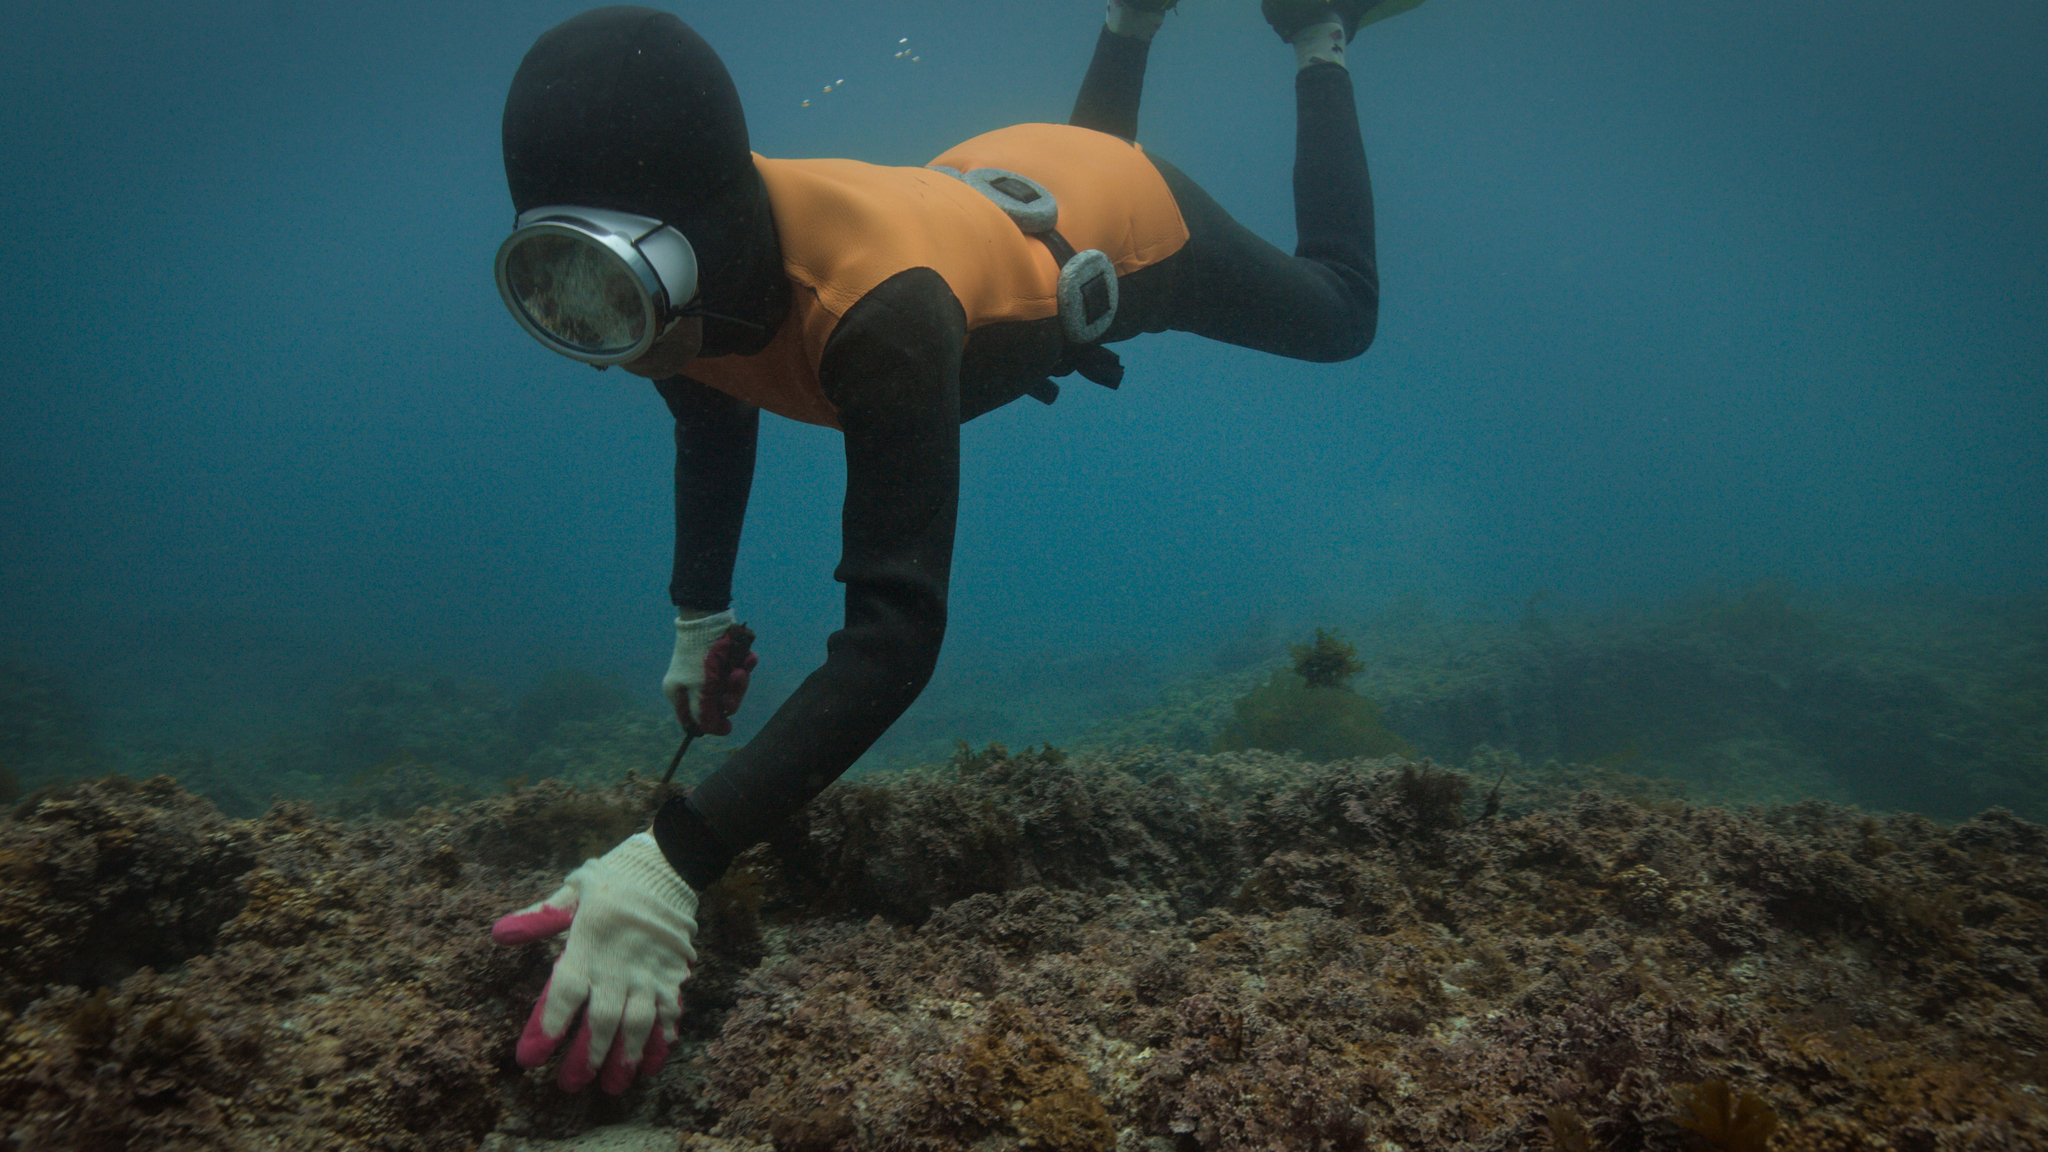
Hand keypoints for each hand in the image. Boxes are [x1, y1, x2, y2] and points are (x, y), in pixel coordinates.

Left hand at [490, 833, 699, 1092]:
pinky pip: (669, 1013)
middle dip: (586, 1056)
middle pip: (601, 1020)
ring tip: (613, 1085)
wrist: (670, 863)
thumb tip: (499, 933)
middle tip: (571, 1084)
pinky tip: (652, 1062)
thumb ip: (540, 917)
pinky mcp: (672, 973)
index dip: (547, 1026)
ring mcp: (649, 972)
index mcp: (589, 943)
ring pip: (637, 1024)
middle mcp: (619, 964)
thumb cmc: (614, 877)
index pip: (564, 992)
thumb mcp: (574, 889)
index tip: (531, 1057)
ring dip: (625, 1057)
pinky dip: (661, 1040)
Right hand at [663, 610, 758, 736]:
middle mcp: (694, 685)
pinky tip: (748, 660)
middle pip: (718, 705)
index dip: (712, 724)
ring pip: (731, 689)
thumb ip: (705, 714)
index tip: (727, 726)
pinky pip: (739, 670)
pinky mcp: (724, 660)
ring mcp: (710, 672)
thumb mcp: (701, 690)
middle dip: (731, 697)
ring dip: (740, 681)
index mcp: (680, 694)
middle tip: (734, 686)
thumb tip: (709, 730)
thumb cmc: (700, 658)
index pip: (695, 719)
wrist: (709, 620)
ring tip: (740, 669)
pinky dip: (745, 666)